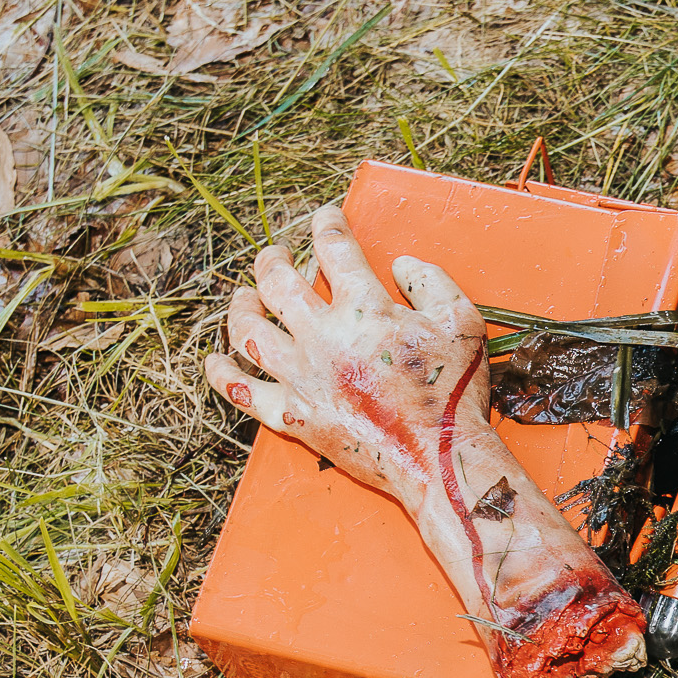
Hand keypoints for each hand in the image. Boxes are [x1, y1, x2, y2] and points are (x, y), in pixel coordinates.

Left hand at [205, 206, 645, 677]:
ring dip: (241, 307)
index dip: (327, 225)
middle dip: (273, 260)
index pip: (334, 250)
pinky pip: (242, 392)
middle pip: (277, 283)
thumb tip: (400, 264)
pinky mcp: (293, 415)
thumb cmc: (456, 392)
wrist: (440, 459)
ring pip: (249, 332)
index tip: (325, 218)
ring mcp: (302, 378)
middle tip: (276, 256)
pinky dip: (221, 374)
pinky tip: (213, 360)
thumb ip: (432, 281)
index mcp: (366, 309)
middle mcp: (323, 338)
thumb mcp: (464, 322)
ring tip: (243, 297)